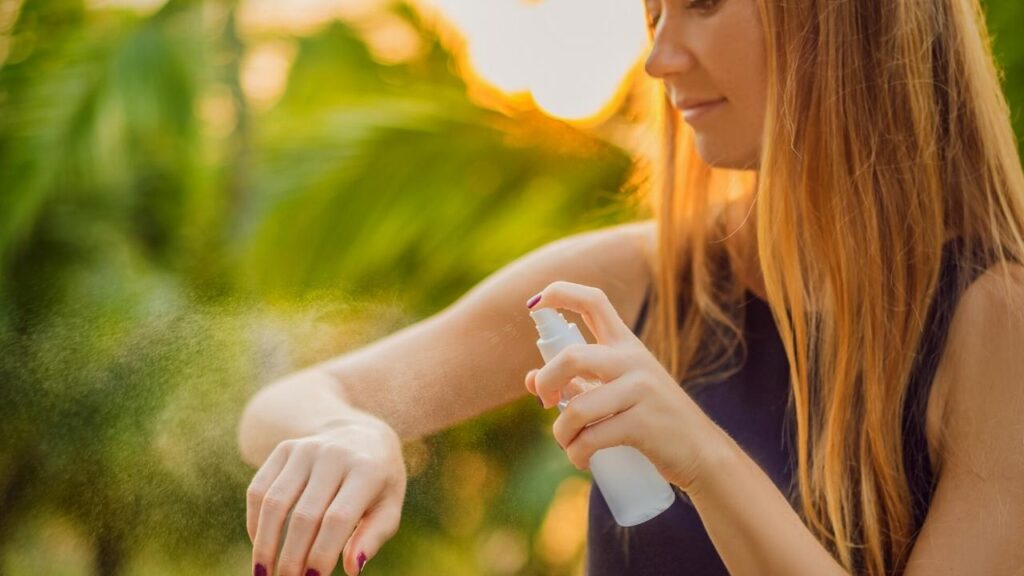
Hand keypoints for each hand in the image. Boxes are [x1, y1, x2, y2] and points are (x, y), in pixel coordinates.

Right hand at [246, 416, 406, 575]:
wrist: (362, 435)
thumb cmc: (378, 482)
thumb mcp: (388, 506)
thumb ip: (373, 537)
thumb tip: (353, 569)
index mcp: (366, 470)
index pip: (338, 519)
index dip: (322, 554)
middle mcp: (334, 455)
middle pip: (304, 515)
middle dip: (292, 557)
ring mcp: (306, 449)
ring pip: (275, 503)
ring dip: (265, 544)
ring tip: (263, 573)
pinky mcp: (284, 449)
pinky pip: (259, 489)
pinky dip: (255, 521)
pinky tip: (259, 544)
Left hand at [523, 281, 725, 491]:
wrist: (701, 452)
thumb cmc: (653, 419)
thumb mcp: (618, 392)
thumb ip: (577, 382)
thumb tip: (529, 379)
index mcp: (627, 345)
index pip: (594, 301)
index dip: (560, 294)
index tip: (535, 303)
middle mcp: (633, 360)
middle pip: (571, 356)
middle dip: (546, 380)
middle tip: (546, 402)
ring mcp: (640, 391)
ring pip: (577, 407)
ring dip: (561, 433)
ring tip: (569, 445)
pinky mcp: (643, 424)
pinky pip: (592, 438)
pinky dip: (577, 453)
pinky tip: (581, 459)